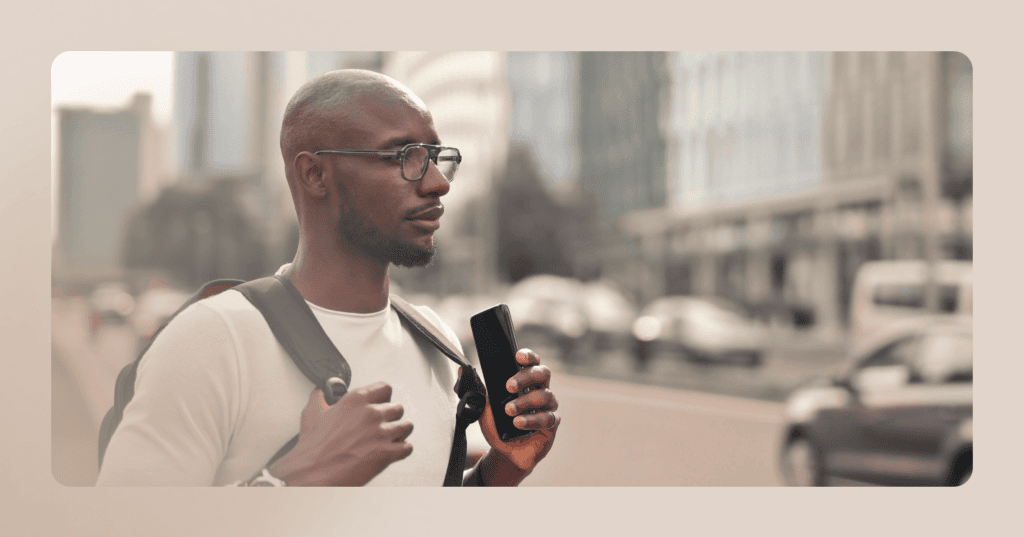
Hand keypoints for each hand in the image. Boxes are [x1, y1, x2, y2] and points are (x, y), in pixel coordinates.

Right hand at [268, 382, 412, 486]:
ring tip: (392, 437)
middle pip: (398, 408)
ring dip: (400, 432)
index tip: (382, 401)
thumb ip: (320, 397)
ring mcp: (382, 433)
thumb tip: (322, 391)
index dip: (384, 396)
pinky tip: (394, 451)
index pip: (385, 388)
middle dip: (392, 416)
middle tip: (383, 423)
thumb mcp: (312, 413)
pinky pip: (407, 448)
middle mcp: (372, 413)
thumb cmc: (313, 447)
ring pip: (406, 426)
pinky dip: (402, 450)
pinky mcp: (387, 453)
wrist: (313, 474)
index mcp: (356, 400)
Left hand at [475, 349, 559, 484]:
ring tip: (509, 410)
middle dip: (525, 377)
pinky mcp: (551, 424)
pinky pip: (547, 418)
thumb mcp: (483, 406)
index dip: (528, 356)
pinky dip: (531, 420)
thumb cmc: (497, 425)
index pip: (532, 362)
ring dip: (525, 402)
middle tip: (509, 386)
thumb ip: (475, 389)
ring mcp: (548, 407)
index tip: (517, 357)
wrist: (504, 452)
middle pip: (543, 373)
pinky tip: (518, 423)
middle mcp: (540, 390)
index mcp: (526, 382)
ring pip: (545, 396)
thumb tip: (461, 370)